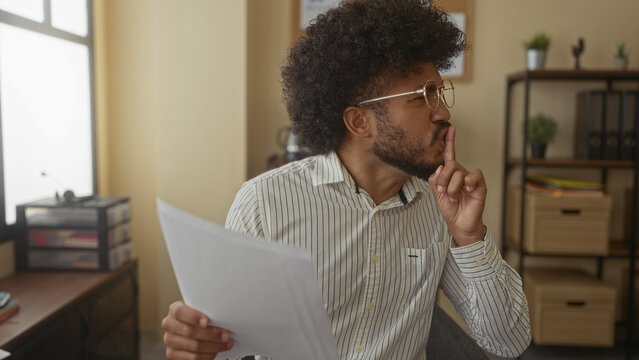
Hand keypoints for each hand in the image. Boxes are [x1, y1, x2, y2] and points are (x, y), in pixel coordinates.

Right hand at [162, 300, 233, 359]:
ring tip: (226, 344)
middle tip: (226, 335)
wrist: (192, 329)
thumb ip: (206, 310)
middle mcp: (169, 324)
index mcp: (175, 310)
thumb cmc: (199, 317)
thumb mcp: (201, 309)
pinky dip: (207, 355)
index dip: (194, 317)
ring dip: (214, 346)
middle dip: (212, 334)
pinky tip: (215, 352)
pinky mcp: (172, 354)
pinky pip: (192, 358)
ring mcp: (169, 340)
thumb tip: (222, 314)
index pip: (180, 312)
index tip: (207, 322)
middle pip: (190, 331)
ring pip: (194, 346)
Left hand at [428, 126, 486, 246]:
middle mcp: (460, 173)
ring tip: (454, 197)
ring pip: (458, 172)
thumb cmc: (450, 209)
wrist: (459, 223)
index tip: (450, 128)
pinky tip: (467, 190)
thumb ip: (435, 180)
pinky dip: (467, 183)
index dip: (449, 142)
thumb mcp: (437, 194)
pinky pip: (474, 175)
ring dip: (452, 187)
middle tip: (443, 192)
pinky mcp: (479, 184)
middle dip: (443, 179)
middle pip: (449, 165)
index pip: (449, 155)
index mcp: (450, 174)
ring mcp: (470, 178)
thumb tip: (439, 168)